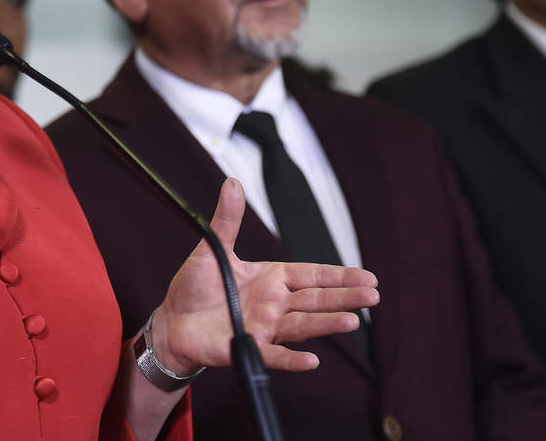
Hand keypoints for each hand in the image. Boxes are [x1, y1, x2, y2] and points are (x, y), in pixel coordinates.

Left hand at [152, 178, 378, 375]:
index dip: (339, 276)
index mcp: (271, 278)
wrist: (172, 321)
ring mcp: (264, 326)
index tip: (367, 277)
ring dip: (327, 324)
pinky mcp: (247, 347)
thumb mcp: (212, 248)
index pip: (312, 276)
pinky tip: (312, 360)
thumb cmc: (195, 287)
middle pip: (315, 300)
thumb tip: (232, 183)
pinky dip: (292, 359)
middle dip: (344, 297)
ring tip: (352, 321)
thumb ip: (227, 220)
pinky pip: (274, 355)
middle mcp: (274, 303)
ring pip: (302, 325)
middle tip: (373, 296)